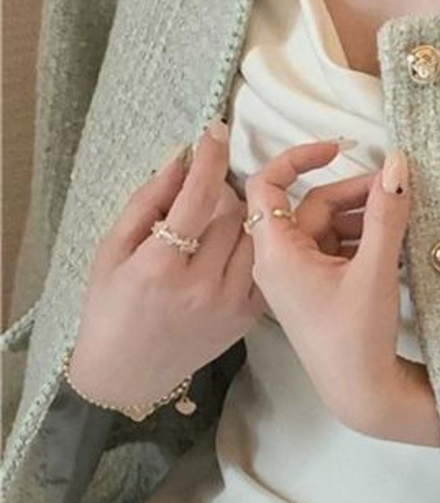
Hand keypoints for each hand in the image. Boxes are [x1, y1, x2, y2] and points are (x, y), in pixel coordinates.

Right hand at [66, 129, 260, 414]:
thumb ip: (148, 200)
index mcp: (161, 267)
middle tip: (204, 191)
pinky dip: (259, 243)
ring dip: (244, 214)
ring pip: (257, 234)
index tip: (216, 129)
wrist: (126, 373)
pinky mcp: (249, 318)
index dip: (210, 158)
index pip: (199, 198)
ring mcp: (231, 305)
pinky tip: (240, 240)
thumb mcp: (111, 249)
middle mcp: (202, 287)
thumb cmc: (108, 307)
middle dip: (222, 189)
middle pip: (234, 211)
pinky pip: (267, 264)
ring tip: (218, 218)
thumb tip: (182, 157)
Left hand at [244, 140, 439, 445]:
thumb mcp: (375, 269)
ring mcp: (294, 279)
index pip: (267, 184)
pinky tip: (391, 245)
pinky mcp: (312, 292)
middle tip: (396, 190)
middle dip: (353, 193)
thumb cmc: (358, 337)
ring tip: (400, 219)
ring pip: (324, 227)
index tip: (339, 148)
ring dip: (360, 217)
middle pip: (309, 205)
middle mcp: (276, 263)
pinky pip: (331, 250)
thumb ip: (386, 212)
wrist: (362, 395)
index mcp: (276, 253)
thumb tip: (398, 162)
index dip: (299, 157)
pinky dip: (358, 240)